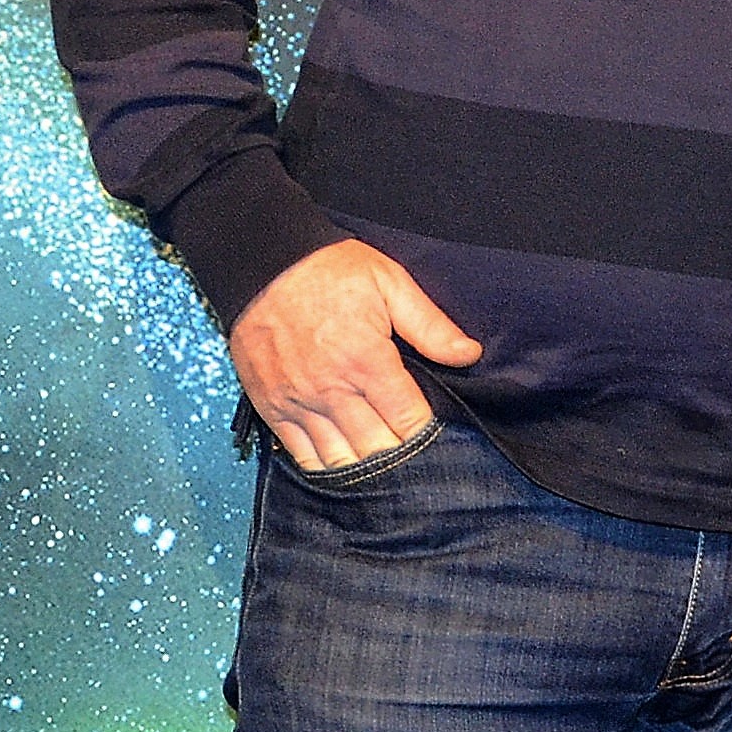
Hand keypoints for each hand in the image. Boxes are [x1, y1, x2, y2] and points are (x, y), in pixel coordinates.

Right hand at [229, 238, 480, 475]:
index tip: (436, 433)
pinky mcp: (273, 407)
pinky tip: (344, 466)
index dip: (426, 433)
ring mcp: (300, 402)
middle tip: (414, 456)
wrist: (262, 264)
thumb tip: (469, 354)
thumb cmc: (329, 270)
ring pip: (340, 459)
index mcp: (367, 360)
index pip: (408, 420)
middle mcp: (333, 389)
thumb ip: (430, 324)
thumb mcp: (389, 282)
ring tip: (383, 466)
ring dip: (365, 468)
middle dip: (400, 455)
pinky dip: (325, 467)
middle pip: (377, 447)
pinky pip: (302, 455)